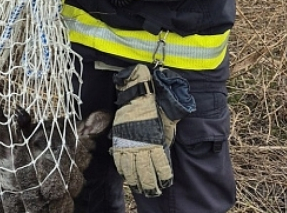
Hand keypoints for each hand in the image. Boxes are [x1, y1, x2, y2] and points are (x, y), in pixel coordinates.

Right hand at [109, 63, 174, 196]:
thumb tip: (168, 149)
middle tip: (153, 192)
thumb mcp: (168, 121)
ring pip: (131, 169)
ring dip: (135, 180)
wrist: (136, 93)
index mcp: (156, 142)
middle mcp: (142, 146)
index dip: (164, 177)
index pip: (161, 166)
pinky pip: (118, 159)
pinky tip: (125, 174)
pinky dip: (121, 169)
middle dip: (150, 184)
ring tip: (138, 187)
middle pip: (145, 172)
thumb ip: (168, 136)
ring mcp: (128, 144)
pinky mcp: (119, 140)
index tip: (165, 182)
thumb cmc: (154, 107)